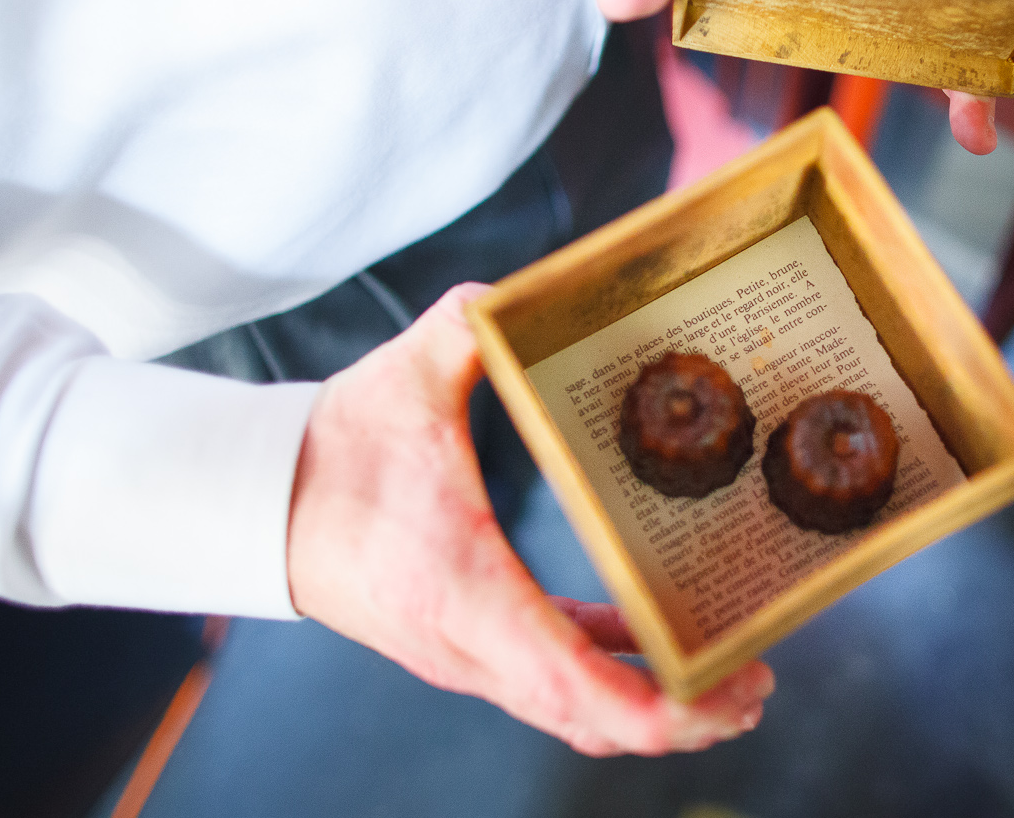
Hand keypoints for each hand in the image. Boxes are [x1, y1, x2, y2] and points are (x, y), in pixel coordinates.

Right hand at [285, 283, 774, 755]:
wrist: (260, 503)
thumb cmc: (333, 451)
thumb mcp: (402, 380)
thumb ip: (464, 329)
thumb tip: (514, 291)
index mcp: (465, 592)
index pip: (573, 685)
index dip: (658, 709)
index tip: (724, 690)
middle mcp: (469, 646)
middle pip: (590, 722)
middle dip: (682, 719)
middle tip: (753, 684)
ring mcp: (465, 655)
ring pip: (572, 716)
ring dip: (651, 713)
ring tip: (724, 687)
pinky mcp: (462, 644)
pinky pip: (549, 681)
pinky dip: (607, 678)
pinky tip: (648, 644)